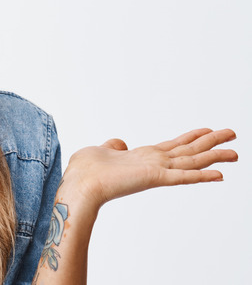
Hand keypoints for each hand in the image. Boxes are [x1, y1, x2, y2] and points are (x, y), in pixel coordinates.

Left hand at [61, 128, 237, 209]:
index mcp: (143, 157)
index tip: (208, 130)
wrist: (80, 185)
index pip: (173, 146)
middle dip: (212, 143)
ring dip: (214, 156)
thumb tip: (119, 143)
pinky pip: (183, 176)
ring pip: (192, 161)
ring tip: (236, 152)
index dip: (191, 137)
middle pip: (189, 151)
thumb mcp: (101, 151)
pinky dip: (201, 176)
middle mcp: (154, 163)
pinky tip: (219, 175)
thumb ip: (113, 146)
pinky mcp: (154, 178)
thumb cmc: (86, 171)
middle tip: (233, 134)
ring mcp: (156, 171)